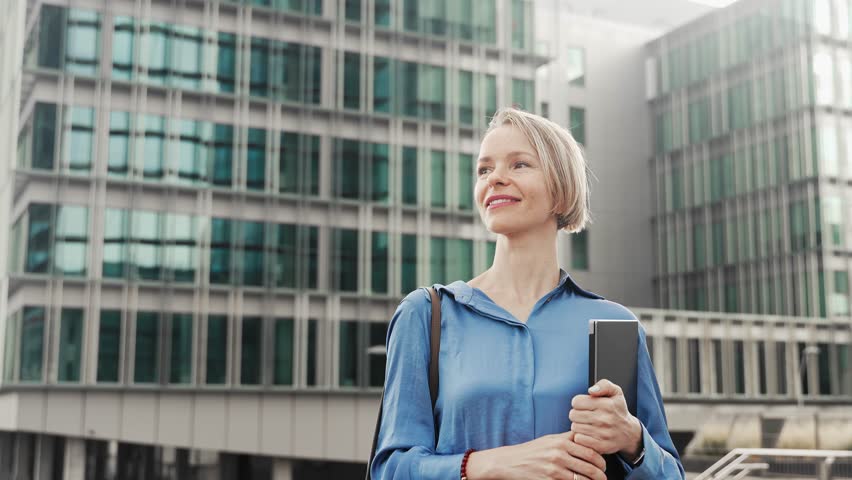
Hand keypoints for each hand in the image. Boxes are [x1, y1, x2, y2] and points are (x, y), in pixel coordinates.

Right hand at [465, 431, 605, 479]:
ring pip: (583, 477)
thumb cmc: (532, 451)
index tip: (604, 463)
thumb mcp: (549, 440)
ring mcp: (554, 468)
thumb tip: (588, 438)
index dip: (601, 458)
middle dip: (601, 472)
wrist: (510, 462)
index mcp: (561, 441)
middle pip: (590, 463)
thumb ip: (567, 438)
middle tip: (604, 476)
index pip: (590, 448)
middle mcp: (559, 453)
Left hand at [569, 379, 642, 459]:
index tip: (584, 405)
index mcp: (607, 404)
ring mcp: (603, 434)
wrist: (629, 433)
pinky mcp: (600, 446)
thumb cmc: (618, 410)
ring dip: (578, 426)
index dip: (578, 403)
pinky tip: (587, 434)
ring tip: (586, 424)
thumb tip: (591, 390)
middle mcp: (605, 419)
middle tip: (585, 415)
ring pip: (575, 427)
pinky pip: (579, 439)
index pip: (576, 401)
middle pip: (573, 415)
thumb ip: (603, 385)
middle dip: (576, 414)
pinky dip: (580, 436)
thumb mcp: (616, 392)